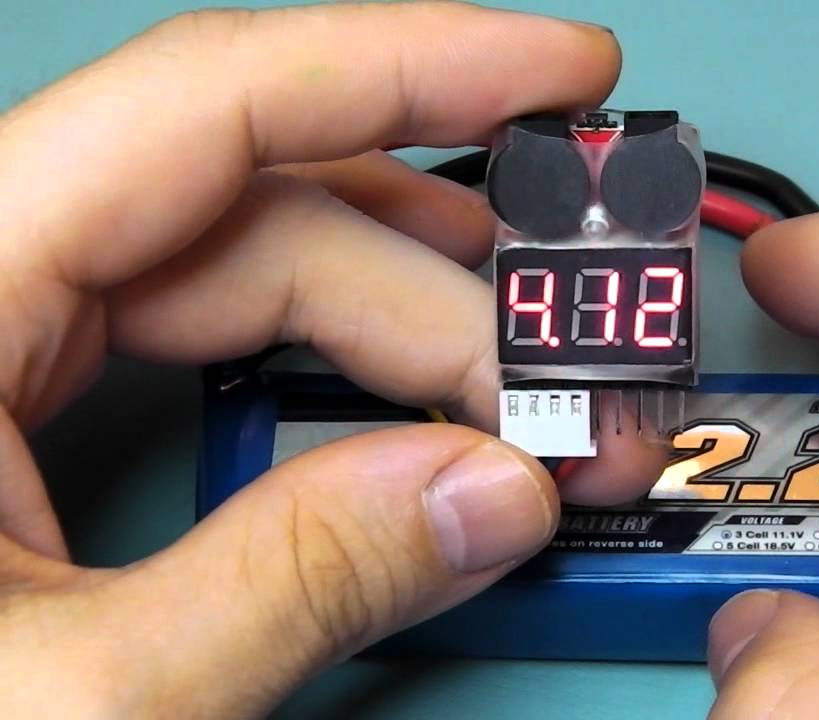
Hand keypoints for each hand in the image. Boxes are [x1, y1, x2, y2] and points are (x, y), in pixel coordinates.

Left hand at [0, 3, 657, 715]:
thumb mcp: (76, 700)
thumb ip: (293, 584)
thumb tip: (490, 498)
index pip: (209, 105)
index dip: (410, 62)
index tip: (558, 73)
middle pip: (264, 216)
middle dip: (444, 294)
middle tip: (568, 382)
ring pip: (250, 275)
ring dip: (405, 334)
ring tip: (516, 403)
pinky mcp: (21, 397)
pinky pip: (212, 340)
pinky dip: (332, 375)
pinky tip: (409, 412)